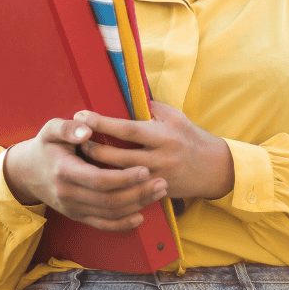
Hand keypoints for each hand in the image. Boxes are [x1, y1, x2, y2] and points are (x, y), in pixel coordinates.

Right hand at [2, 117, 166, 230]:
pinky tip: (140, 216)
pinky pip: (101, 225)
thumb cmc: (46, 146)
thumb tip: (87, 129)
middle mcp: (68, 194)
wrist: (27, 172)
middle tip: (161, 182)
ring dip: (136, 205)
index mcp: (64, 171)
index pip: (99, 180)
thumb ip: (68, 127)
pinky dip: (122, 224)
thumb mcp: (51, 129)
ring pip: (109, 213)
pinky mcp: (77, 216)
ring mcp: (72, 208)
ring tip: (158, 192)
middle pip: (108, 200)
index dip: (124, 178)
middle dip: (138, 193)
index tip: (145, 169)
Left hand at [77, 102, 234, 200]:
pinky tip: (96, 179)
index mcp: (163, 135)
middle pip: (119, 156)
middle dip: (94, 148)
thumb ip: (150, 108)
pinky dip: (111, 184)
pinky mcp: (156, 192)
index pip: (127, 129)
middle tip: (74, 140)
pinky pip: (129, 191)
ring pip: (120, 177)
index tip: (82, 115)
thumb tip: (124, 97)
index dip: (103, 123)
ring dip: (98, 168)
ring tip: (80, 159)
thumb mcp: (174, 116)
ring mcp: (157, 178)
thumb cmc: (190, 137)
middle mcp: (160, 158)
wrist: (214, 168)